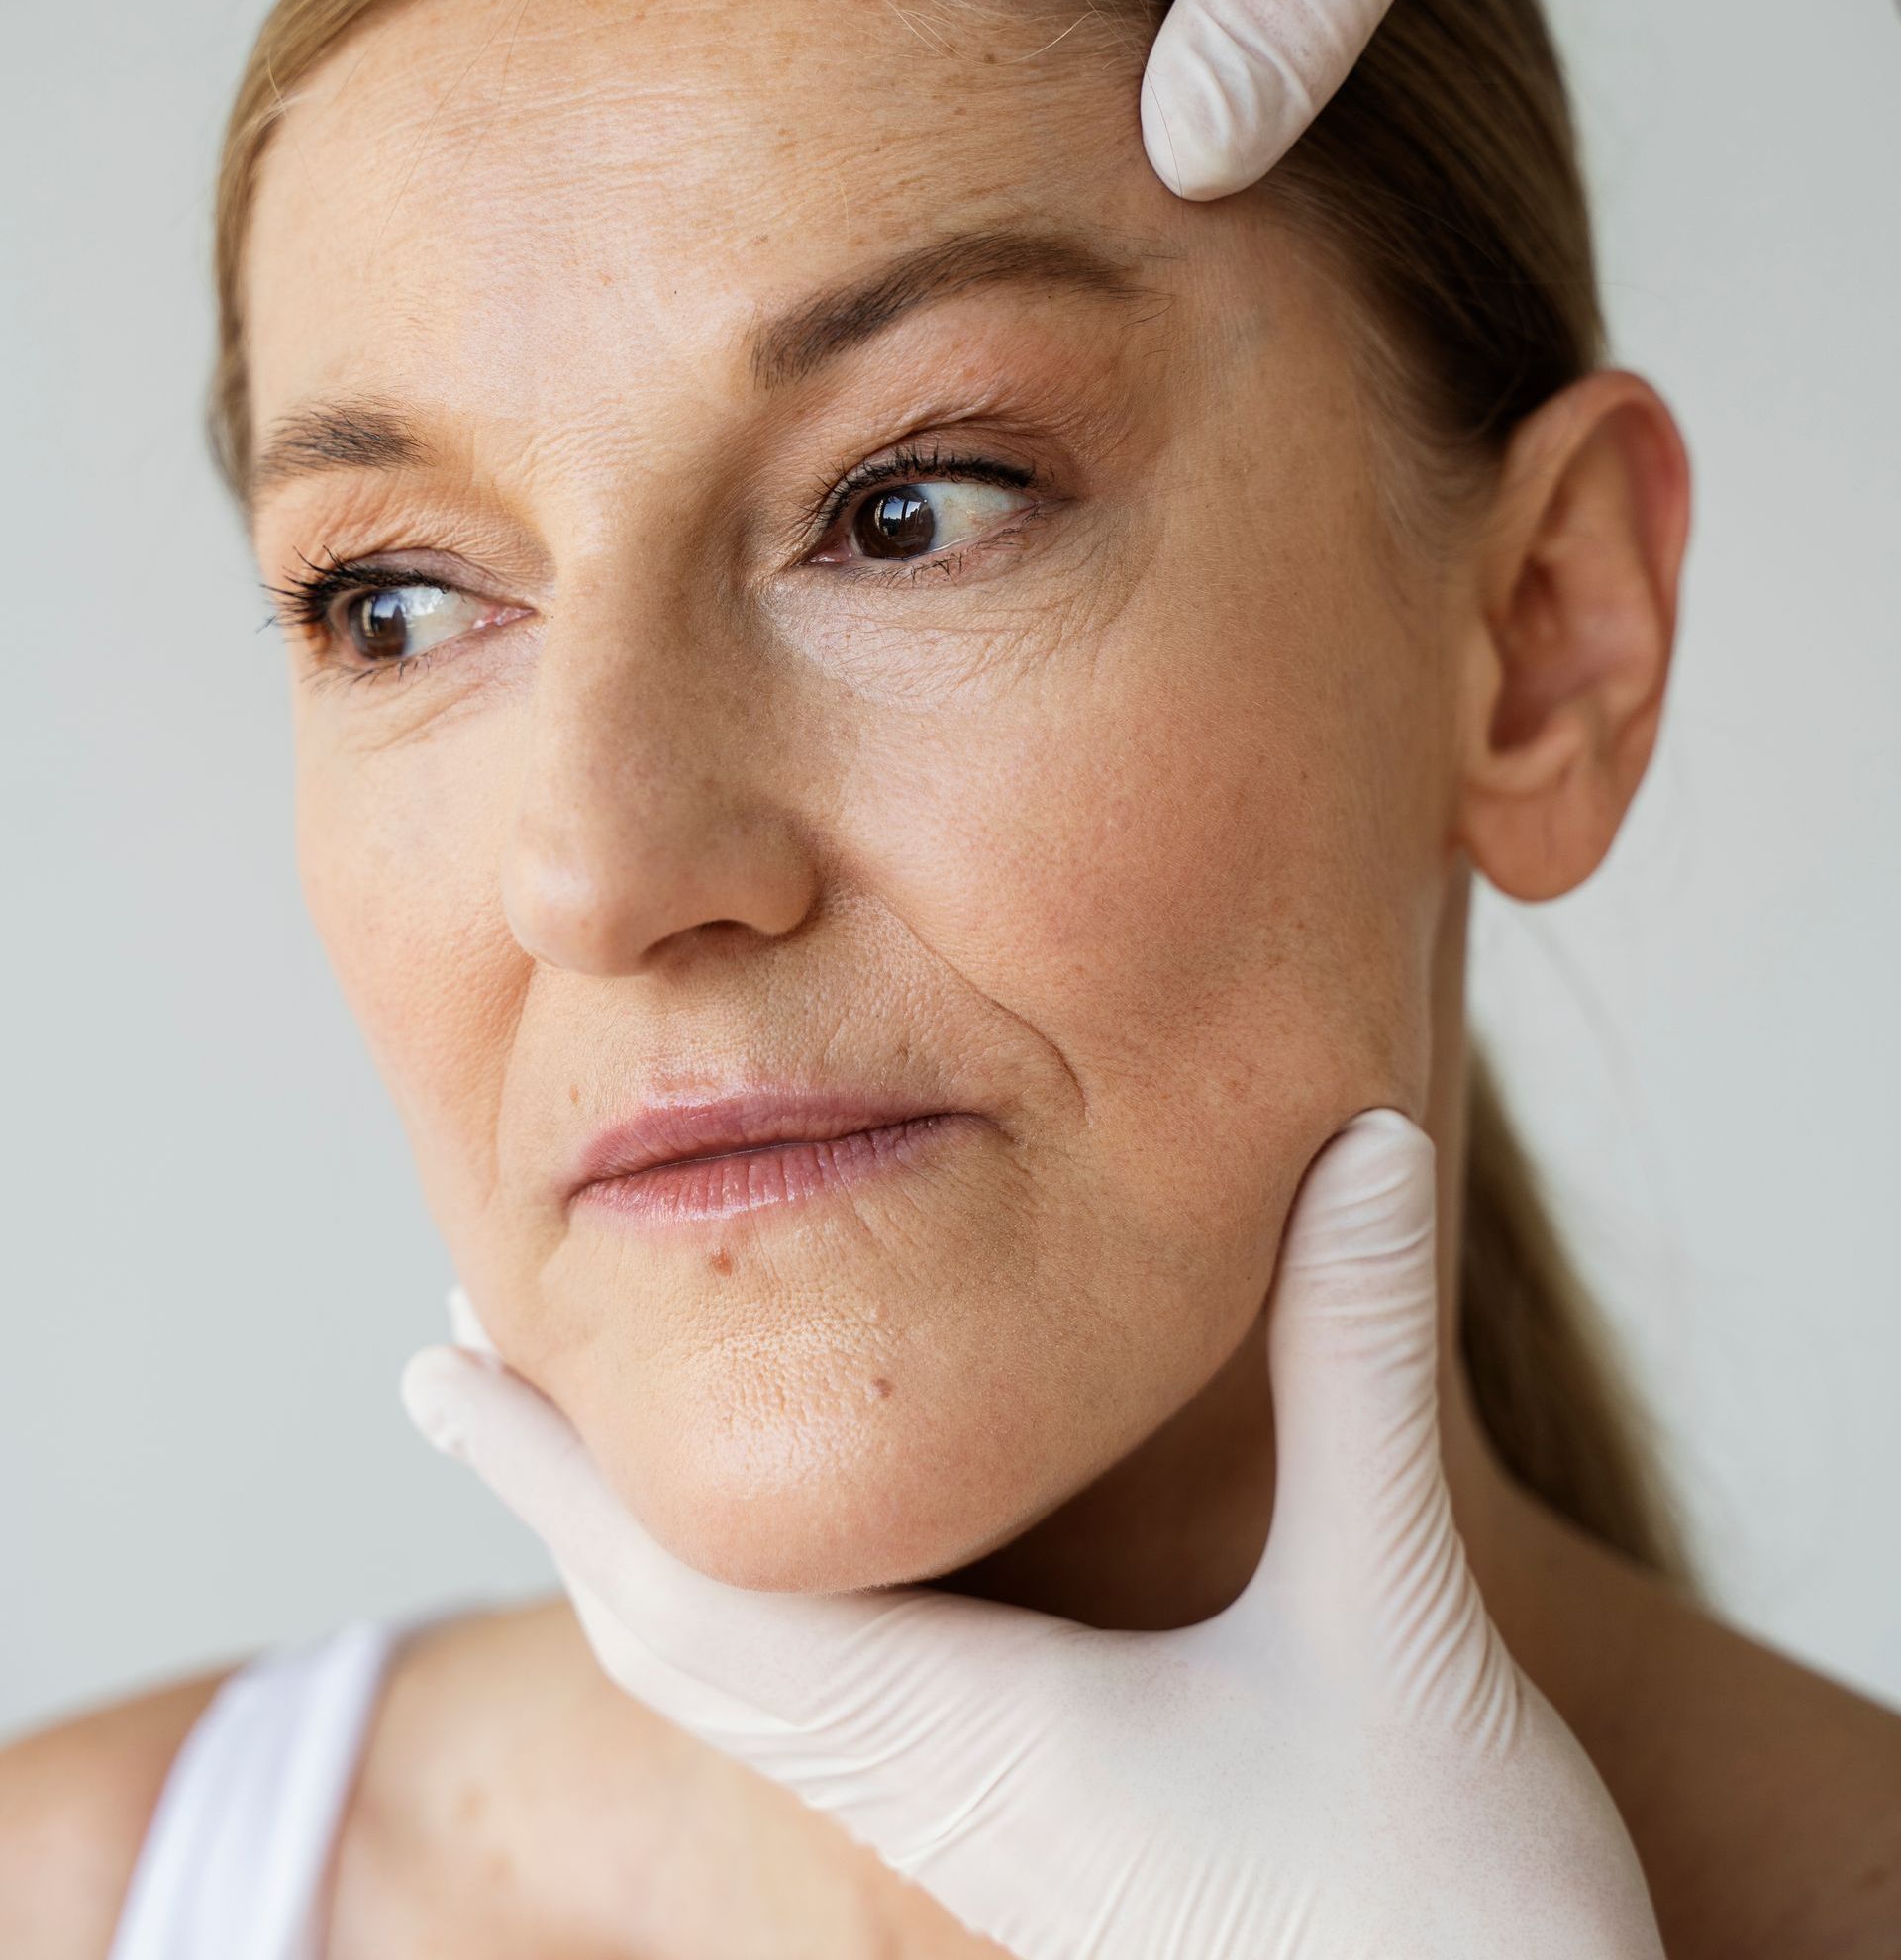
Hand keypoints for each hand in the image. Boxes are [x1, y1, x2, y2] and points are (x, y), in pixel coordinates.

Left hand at [402, 1110, 1664, 1956]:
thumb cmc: (1443, 1918)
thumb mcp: (1394, 1612)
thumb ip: (1353, 1366)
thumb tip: (1360, 1135)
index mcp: (965, 1732)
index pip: (687, 1581)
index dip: (549, 1462)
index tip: (433, 1356)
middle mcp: (937, 1787)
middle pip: (674, 1635)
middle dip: (561, 1489)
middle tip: (471, 1360)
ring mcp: (980, 1832)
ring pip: (743, 1687)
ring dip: (645, 1554)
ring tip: (594, 1443)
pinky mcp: (1039, 1848)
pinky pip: (827, 1717)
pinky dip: (751, 1613)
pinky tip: (809, 1571)